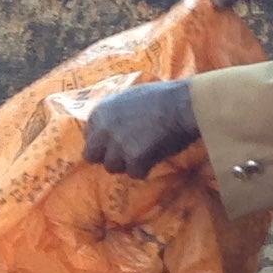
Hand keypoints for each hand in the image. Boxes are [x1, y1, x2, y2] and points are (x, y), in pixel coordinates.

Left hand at [81, 79, 205, 178]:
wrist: (183, 104)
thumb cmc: (162, 98)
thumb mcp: (128, 98)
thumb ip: (112, 115)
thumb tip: (107, 132)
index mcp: (99, 112)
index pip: (89, 137)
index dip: (104, 142)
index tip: (118, 142)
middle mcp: (103, 129)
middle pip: (92, 156)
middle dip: (108, 157)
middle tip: (127, 154)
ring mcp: (117, 145)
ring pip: (113, 168)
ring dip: (128, 163)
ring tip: (146, 150)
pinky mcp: (134, 158)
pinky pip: (135, 174)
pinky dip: (146, 168)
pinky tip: (157, 154)